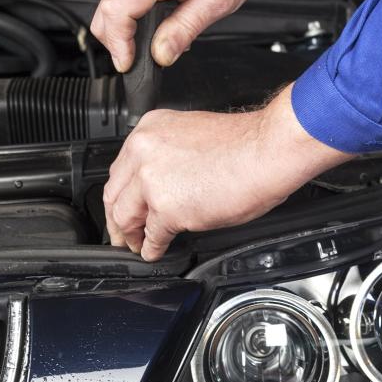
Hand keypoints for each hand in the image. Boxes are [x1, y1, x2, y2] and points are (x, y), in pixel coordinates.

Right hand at [91, 0, 289, 70]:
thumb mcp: (219, 0)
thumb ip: (186, 29)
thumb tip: (161, 54)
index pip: (117, 10)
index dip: (118, 44)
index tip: (129, 64)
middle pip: (105, 11)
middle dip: (118, 42)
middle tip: (143, 61)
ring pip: (109, 6)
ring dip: (125, 30)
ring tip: (157, 40)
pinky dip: (130, 16)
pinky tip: (154, 22)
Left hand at [103, 85, 352, 260]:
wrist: (267, 150)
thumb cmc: (246, 143)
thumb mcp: (193, 136)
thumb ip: (169, 156)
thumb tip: (167, 180)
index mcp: (150, 129)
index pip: (122, 167)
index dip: (122, 192)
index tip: (124, 203)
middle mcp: (144, 151)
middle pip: (114, 192)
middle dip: (116, 217)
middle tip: (121, 232)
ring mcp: (151, 180)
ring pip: (124, 215)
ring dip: (129, 235)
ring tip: (135, 245)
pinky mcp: (166, 207)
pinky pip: (152, 235)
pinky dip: (152, 247)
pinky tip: (154, 252)